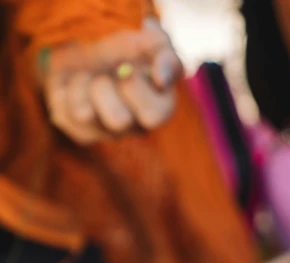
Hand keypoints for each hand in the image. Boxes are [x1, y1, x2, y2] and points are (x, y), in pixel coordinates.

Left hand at [41, 19, 180, 144]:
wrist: (92, 45)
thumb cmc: (128, 50)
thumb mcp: (152, 44)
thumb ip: (166, 57)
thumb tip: (160, 78)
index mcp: (157, 110)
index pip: (153, 116)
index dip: (135, 87)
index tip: (128, 66)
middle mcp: (132, 128)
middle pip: (117, 120)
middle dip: (105, 86)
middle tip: (107, 72)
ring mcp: (104, 133)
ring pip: (84, 114)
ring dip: (84, 82)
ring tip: (92, 75)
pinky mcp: (79, 130)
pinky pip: (64, 109)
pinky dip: (68, 84)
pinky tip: (80, 82)